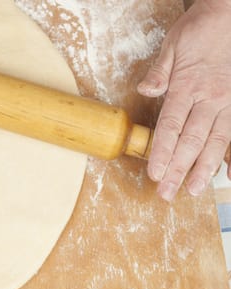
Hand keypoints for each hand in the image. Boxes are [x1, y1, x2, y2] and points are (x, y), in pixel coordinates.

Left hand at [138, 0, 230, 200]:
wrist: (230, 15)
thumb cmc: (199, 30)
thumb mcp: (173, 45)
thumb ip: (160, 72)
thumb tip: (145, 90)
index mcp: (188, 87)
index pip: (171, 127)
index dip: (162, 153)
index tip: (155, 174)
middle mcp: (211, 99)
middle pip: (191, 142)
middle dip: (178, 170)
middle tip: (167, 193)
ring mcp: (228, 103)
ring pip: (216, 143)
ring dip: (204, 169)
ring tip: (193, 190)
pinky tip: (228, 173)